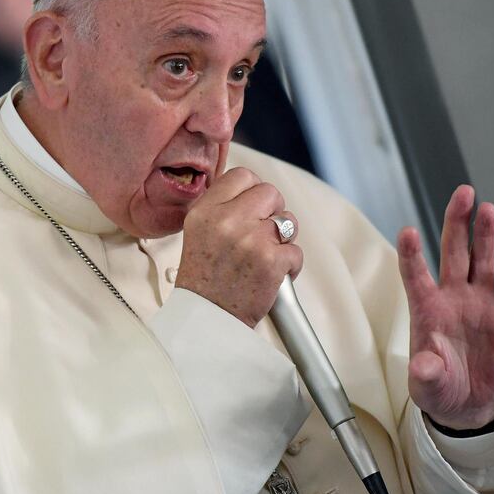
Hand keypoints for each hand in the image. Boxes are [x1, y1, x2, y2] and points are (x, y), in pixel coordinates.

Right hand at [175, 167, 302, 327]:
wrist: (208, 318)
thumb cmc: (204, 279)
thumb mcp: (197, 232)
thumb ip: (220, 207)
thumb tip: (250, 189)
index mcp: (206, 211)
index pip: (242, 175)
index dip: (254, 189)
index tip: (254, 206)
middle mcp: (227, 220)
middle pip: (270, 192)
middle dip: (273, 212)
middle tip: (263, 233)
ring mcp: (251, 239)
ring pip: (288, 221)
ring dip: (283, 239)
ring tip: (264, 256)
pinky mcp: (272, 261)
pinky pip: (296, 251)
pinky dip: (289, 266)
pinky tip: (272, 276)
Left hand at [397, 185, 493, 429]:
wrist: (465, 401)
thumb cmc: (438, 385)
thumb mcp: (426, 384)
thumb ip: (426, 372)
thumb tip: (424, 365)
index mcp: (425, 308)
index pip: (415, 275)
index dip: (412, 254)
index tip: (408, 232)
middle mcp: (452, 297)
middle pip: (453, 252)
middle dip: (457, 223)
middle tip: (463, 194)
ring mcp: (480, 303)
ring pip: (483, 261)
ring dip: (486, 236)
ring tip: (488, 210)